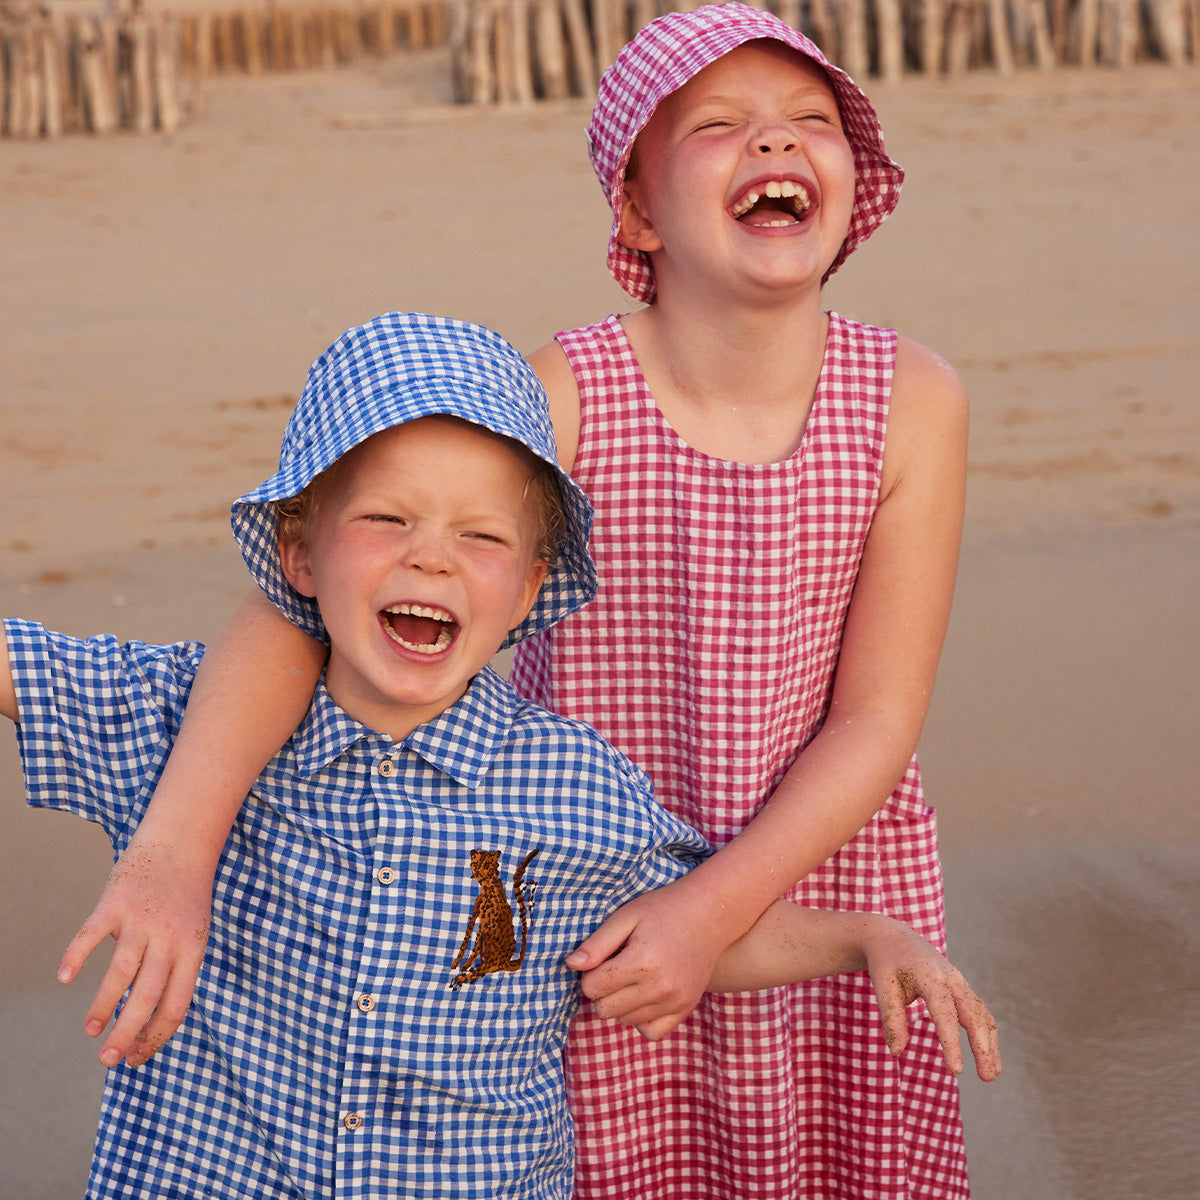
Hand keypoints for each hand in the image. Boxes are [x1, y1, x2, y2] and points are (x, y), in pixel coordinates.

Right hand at [58, 836, 213, 1067]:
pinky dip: (75, 956)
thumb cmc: (185, 895)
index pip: (177, 1005)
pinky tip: (65, 977)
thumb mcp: (194, 933)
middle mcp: (169, 937)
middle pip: (148, 996)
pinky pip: (91, 934)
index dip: (156, 1037)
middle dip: (127, 1032)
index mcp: (193, 949)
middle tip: (108, 1059)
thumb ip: (175, 968)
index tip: (136, 1058)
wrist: (181, 842)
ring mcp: (142, 919)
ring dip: (103, 1005)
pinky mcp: (116, 901)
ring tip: (91, 1029)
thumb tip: (147, 1016)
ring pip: (120, 972)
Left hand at [565, 878, 735, 1040]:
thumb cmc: (664, 908)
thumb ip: (597, 943)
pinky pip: (651, 1032)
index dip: (590, 972)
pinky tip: (644, 995)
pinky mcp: (686, 1008)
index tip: (604, 956)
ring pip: (625, 1021)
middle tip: (616, 966)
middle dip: (602, 989)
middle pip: (605, 1009)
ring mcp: (675, 1002)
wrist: (710, 913)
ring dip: (621, 1003)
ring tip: (633, 975)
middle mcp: (659, 988)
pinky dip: (641, 1018)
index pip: (592, 987)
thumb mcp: (627, 915)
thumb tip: (571, 965)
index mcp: (641, 962)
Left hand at [863, 921, 1000, 1081]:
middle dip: (982, 1047)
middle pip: (973, 1015)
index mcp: (930, 976)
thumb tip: (897, 1052)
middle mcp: (952, 978)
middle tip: (987, 1079)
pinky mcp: (962, 988)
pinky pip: (980, 1012)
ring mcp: (960, 982)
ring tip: (992, 1074)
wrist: (894, 938)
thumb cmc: (887, 964)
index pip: (945, 1013)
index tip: (956, 1071)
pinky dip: (987, 1033)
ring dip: (989, 1044)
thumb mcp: (883, 987)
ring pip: (982, 1014)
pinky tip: (990, 1056)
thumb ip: (892, 1018)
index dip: (952, 1042)